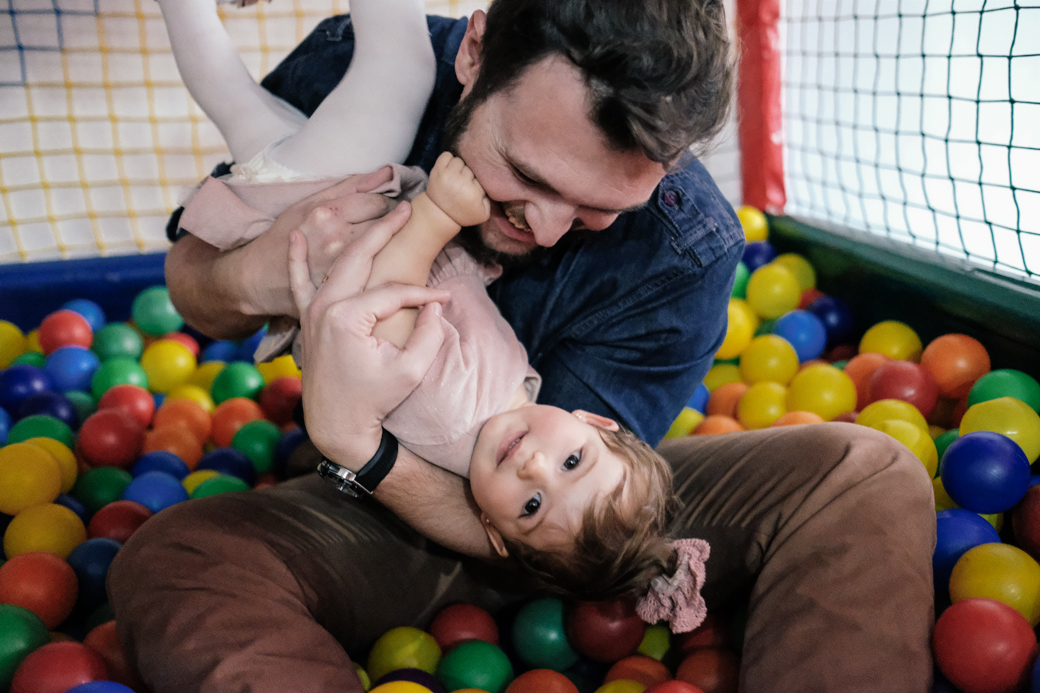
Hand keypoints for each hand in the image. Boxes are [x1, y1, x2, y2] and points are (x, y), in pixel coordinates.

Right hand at [270, 166, 400, 291]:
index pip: (378, 201)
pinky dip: (383, 266)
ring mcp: (341, 266)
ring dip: (392, 245)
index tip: (394, 206)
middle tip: (397, 225)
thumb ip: (351, 187)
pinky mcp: (343, 288)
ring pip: (385, 250)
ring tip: (390, 243)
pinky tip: (382, 264)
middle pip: (385, 225)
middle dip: (395, 224)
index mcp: (328, 213)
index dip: (390, 204)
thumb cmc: (283, 236)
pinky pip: (375, 273)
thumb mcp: (309, 203)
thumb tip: (387, 172)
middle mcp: (337, 238)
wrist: (258, 277)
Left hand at [288, 203, 450, 467]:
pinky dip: (297, 259)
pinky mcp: (307, 320)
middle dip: (385, 230)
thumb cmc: (374, 400)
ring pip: (334, 261)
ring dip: (351, 233)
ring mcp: (312, 311)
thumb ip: (429, 335)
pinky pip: (299, 282)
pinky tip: (296, 236)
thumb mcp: (411, 370)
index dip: (423, 294)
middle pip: (359, 257)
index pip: (393, 291)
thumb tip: (437, 306)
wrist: (337, 424)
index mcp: (348, 316)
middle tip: (405, 209)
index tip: (445, 299)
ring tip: (368, 209)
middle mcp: (325, 306)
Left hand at [425, 152, 490, 226]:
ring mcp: (447, 175)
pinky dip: (448, 160)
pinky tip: (449, 169)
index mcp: (473, 192)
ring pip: (459, 161)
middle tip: (463, 184)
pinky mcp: (437, 171)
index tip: (471, 189)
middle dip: (468, 174)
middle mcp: (461, 182)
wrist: (440, 214)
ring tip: (455, 177)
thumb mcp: (484, 213)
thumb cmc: (463, 213)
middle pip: (470, 168)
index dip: (476, 182)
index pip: (481, 177)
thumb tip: (493, 184)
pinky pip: (446, 155)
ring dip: (458, 167)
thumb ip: (491, 199)